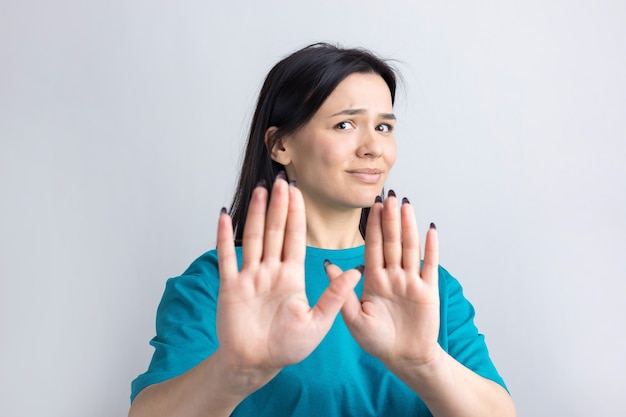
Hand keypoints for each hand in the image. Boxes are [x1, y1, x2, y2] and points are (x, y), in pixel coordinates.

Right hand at [216, 175, 361, 384]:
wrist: (256, 365)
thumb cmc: (286, 348)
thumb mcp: (317, 323)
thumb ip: (334, 295)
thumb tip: (357, 270)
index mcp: (292, 277)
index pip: (296, 238)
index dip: (297, 214)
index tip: (299, 191)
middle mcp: (271, 271)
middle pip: (275, 231)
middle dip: (279, 206)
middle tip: (282, 179)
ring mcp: (249, 277)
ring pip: (253, 238)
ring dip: (256, 214)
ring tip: (260, 190)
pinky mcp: (230, 287)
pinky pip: (226, 258)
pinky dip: (223, 237)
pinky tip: (224, 216)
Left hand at [325, 192, 439, 369]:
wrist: (403, 358)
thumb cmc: (377, 341)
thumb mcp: (353, 318)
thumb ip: (341, 292)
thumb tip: (327, 264)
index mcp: (374, 280)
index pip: (372, 247)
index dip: (372, 227)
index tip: (372, 206)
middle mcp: (393, 276)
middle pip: (391, 242)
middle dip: (390, 219)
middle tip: (389, 196)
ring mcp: (411, 282)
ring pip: (409, 248)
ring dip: (408, 226)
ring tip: (406, 205)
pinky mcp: (428, 291)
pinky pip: (429, 266)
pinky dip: (430, 248)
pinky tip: (429, 229)